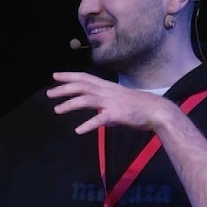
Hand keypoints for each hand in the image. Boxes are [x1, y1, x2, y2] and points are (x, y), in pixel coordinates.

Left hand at [46, 71, 172, 133]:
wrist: (157, 110)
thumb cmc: (139, 106)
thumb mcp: (119, 101)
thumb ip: (106, 106)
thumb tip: (99, 117)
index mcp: (107, 87)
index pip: (85, 77)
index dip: (69, 75)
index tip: (55, 75)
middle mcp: (107, 91)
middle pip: (81, 86)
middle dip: (64, 88)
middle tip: (49, 93)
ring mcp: (111, 102)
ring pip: (86, 99)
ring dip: (70, 104)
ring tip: (57, 110)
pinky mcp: (116, 115)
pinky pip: (99, 119)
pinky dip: (88, 124)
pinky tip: (78, 130)